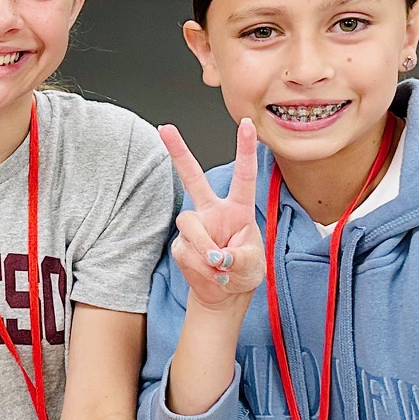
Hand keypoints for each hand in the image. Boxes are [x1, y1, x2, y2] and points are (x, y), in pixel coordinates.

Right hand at [159, 118, 264, 310]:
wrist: (224, 294)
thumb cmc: (244, 273)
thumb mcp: (253, 267)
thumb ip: (239, 258)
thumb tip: (217, 255)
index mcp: (237, 209)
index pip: (243, 176)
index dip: (245, 150)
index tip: (247, 125)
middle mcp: (213, 212)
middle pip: (193, 177)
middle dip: (179, 152)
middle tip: (165, 128)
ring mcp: (194, 227)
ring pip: (190, 226)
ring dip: (204, 249)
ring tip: (218, 267)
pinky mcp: (180, 245)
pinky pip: (185, 252)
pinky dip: (199, 268)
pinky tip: (210, 274)